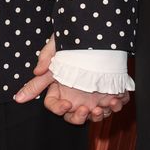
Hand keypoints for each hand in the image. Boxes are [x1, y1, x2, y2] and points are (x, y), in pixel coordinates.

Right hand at [13, 35, 129, 124]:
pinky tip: (116, 100)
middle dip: (79, 118)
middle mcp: (75, 94)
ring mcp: (92, 95)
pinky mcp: (109, 91)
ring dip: (99, 115)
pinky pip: (113, 105)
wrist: (96, 31)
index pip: (54, 105)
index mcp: (60, 86)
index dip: (58, 108)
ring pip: (93, 115)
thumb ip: (45, 60)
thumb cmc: (71, 41)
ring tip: (104, 106)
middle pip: (73, 116)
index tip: (67, 105)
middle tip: (85, 110)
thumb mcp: (57, 46)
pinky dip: (116, 106)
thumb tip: (33, 77)